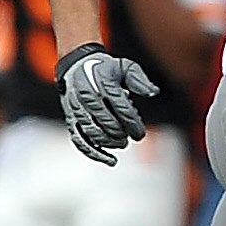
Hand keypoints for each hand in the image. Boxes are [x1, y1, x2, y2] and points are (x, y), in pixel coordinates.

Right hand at [57, 43, 157, 165]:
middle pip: (107, 123)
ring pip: (93, 133)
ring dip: (110, 143)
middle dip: (122, 134)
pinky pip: (80, 140)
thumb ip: (139, 80)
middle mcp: (88, 96)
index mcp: (103, 83)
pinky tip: (110, 160)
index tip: (140, 134)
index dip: (133, 124)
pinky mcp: (71, 119)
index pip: (121, 108)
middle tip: (131, 137)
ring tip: (121, 144)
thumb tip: (154, 92)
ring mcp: (77, 109)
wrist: (77, 65)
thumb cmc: (105, 68)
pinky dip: (94, 153)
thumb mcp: (125, 67)